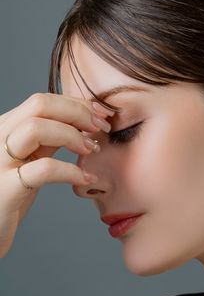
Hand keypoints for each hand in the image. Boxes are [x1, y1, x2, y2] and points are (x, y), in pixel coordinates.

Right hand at [0, 92, 113, 257]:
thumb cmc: (10, 194)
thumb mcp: (29, 160)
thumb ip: (48, 141)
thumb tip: (81, 122)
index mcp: (5, 128)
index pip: (42, 100)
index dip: (76, 103)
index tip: (102, 115)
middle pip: (39, 105)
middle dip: (78, 112)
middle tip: (102, 129)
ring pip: (37, 130)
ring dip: (73, 136)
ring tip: (92, 150)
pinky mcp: (5, 189)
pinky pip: (44, 170)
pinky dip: (72, 171)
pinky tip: (88, 178)